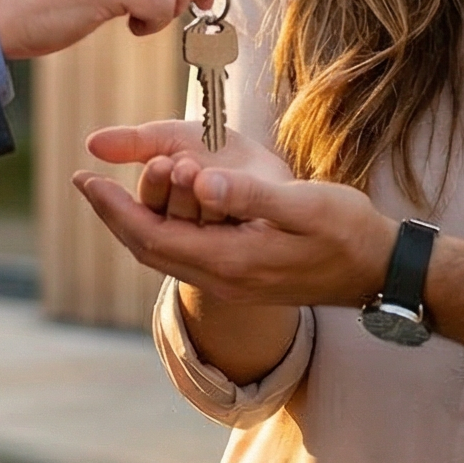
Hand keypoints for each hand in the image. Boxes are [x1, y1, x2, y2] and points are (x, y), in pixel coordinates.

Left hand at [77, 126, 393, 305]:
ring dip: (135, 224)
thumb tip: (198, 183)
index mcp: (230, 262)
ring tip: (112, 193)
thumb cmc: (346, 231)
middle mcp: (223, 279)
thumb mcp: (302, 206)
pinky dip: (163, 230)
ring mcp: (232, 282)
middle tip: (84, 183)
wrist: (379, 270)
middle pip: (149, 251)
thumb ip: (248, 197)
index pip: (152, 237)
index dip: (114, 210)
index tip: (84, 180)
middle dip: (113, 216)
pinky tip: (162, 209)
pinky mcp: (243, 276)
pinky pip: (185, 255)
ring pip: (166, 256)